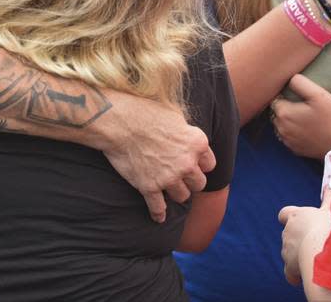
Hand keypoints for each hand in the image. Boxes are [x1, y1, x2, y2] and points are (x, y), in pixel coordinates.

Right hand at [101, 95, 215, 222]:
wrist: (120, 122)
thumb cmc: (146, 112)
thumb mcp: (175, 114)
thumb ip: (186, 131)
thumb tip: (187, 136)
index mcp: (197, 143)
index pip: (210, 164)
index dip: (201, 164)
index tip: (194, 165)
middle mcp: (187, 163)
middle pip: (199, 184)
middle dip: (190, 181)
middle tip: (181, 177)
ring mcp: (169, 177)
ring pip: (182, 196)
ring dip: (176, 193)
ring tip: (168, 189)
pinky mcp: (150, 187)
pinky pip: (158, 208)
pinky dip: (158, 214)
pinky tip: (158, 217)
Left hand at [271, 75, 330, 158]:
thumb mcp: (319, 94)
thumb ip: (300, 82)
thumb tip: (290, 78)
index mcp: (284, 114)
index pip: (275, 99)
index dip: (284, 95)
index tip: (297, 95)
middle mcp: (282, 129)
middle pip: (276, 113)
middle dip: (285, 108)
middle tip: (301, 104)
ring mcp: (289, 142)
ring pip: (281, 126)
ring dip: (288, 120)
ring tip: (304, 116)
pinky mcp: (296, 151)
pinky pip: (289, 138)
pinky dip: (294, 132)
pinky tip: (307, 128)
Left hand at [278, 186, 330, 285]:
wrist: (321, 248)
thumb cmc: (328, 227)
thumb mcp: (330, 210)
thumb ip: (329, 198)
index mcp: (296, 216)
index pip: (284, 214)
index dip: (289, 219)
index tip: (298, 223)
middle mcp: (287, 231)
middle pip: (289, 235)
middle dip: (299, 240)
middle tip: (316, 244)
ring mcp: (286, 248)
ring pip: (290, 253)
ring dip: (299, 256)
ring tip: (316, 259)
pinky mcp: (289, 265)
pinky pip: (289, 273)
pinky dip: (295, 275)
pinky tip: (305, 276)